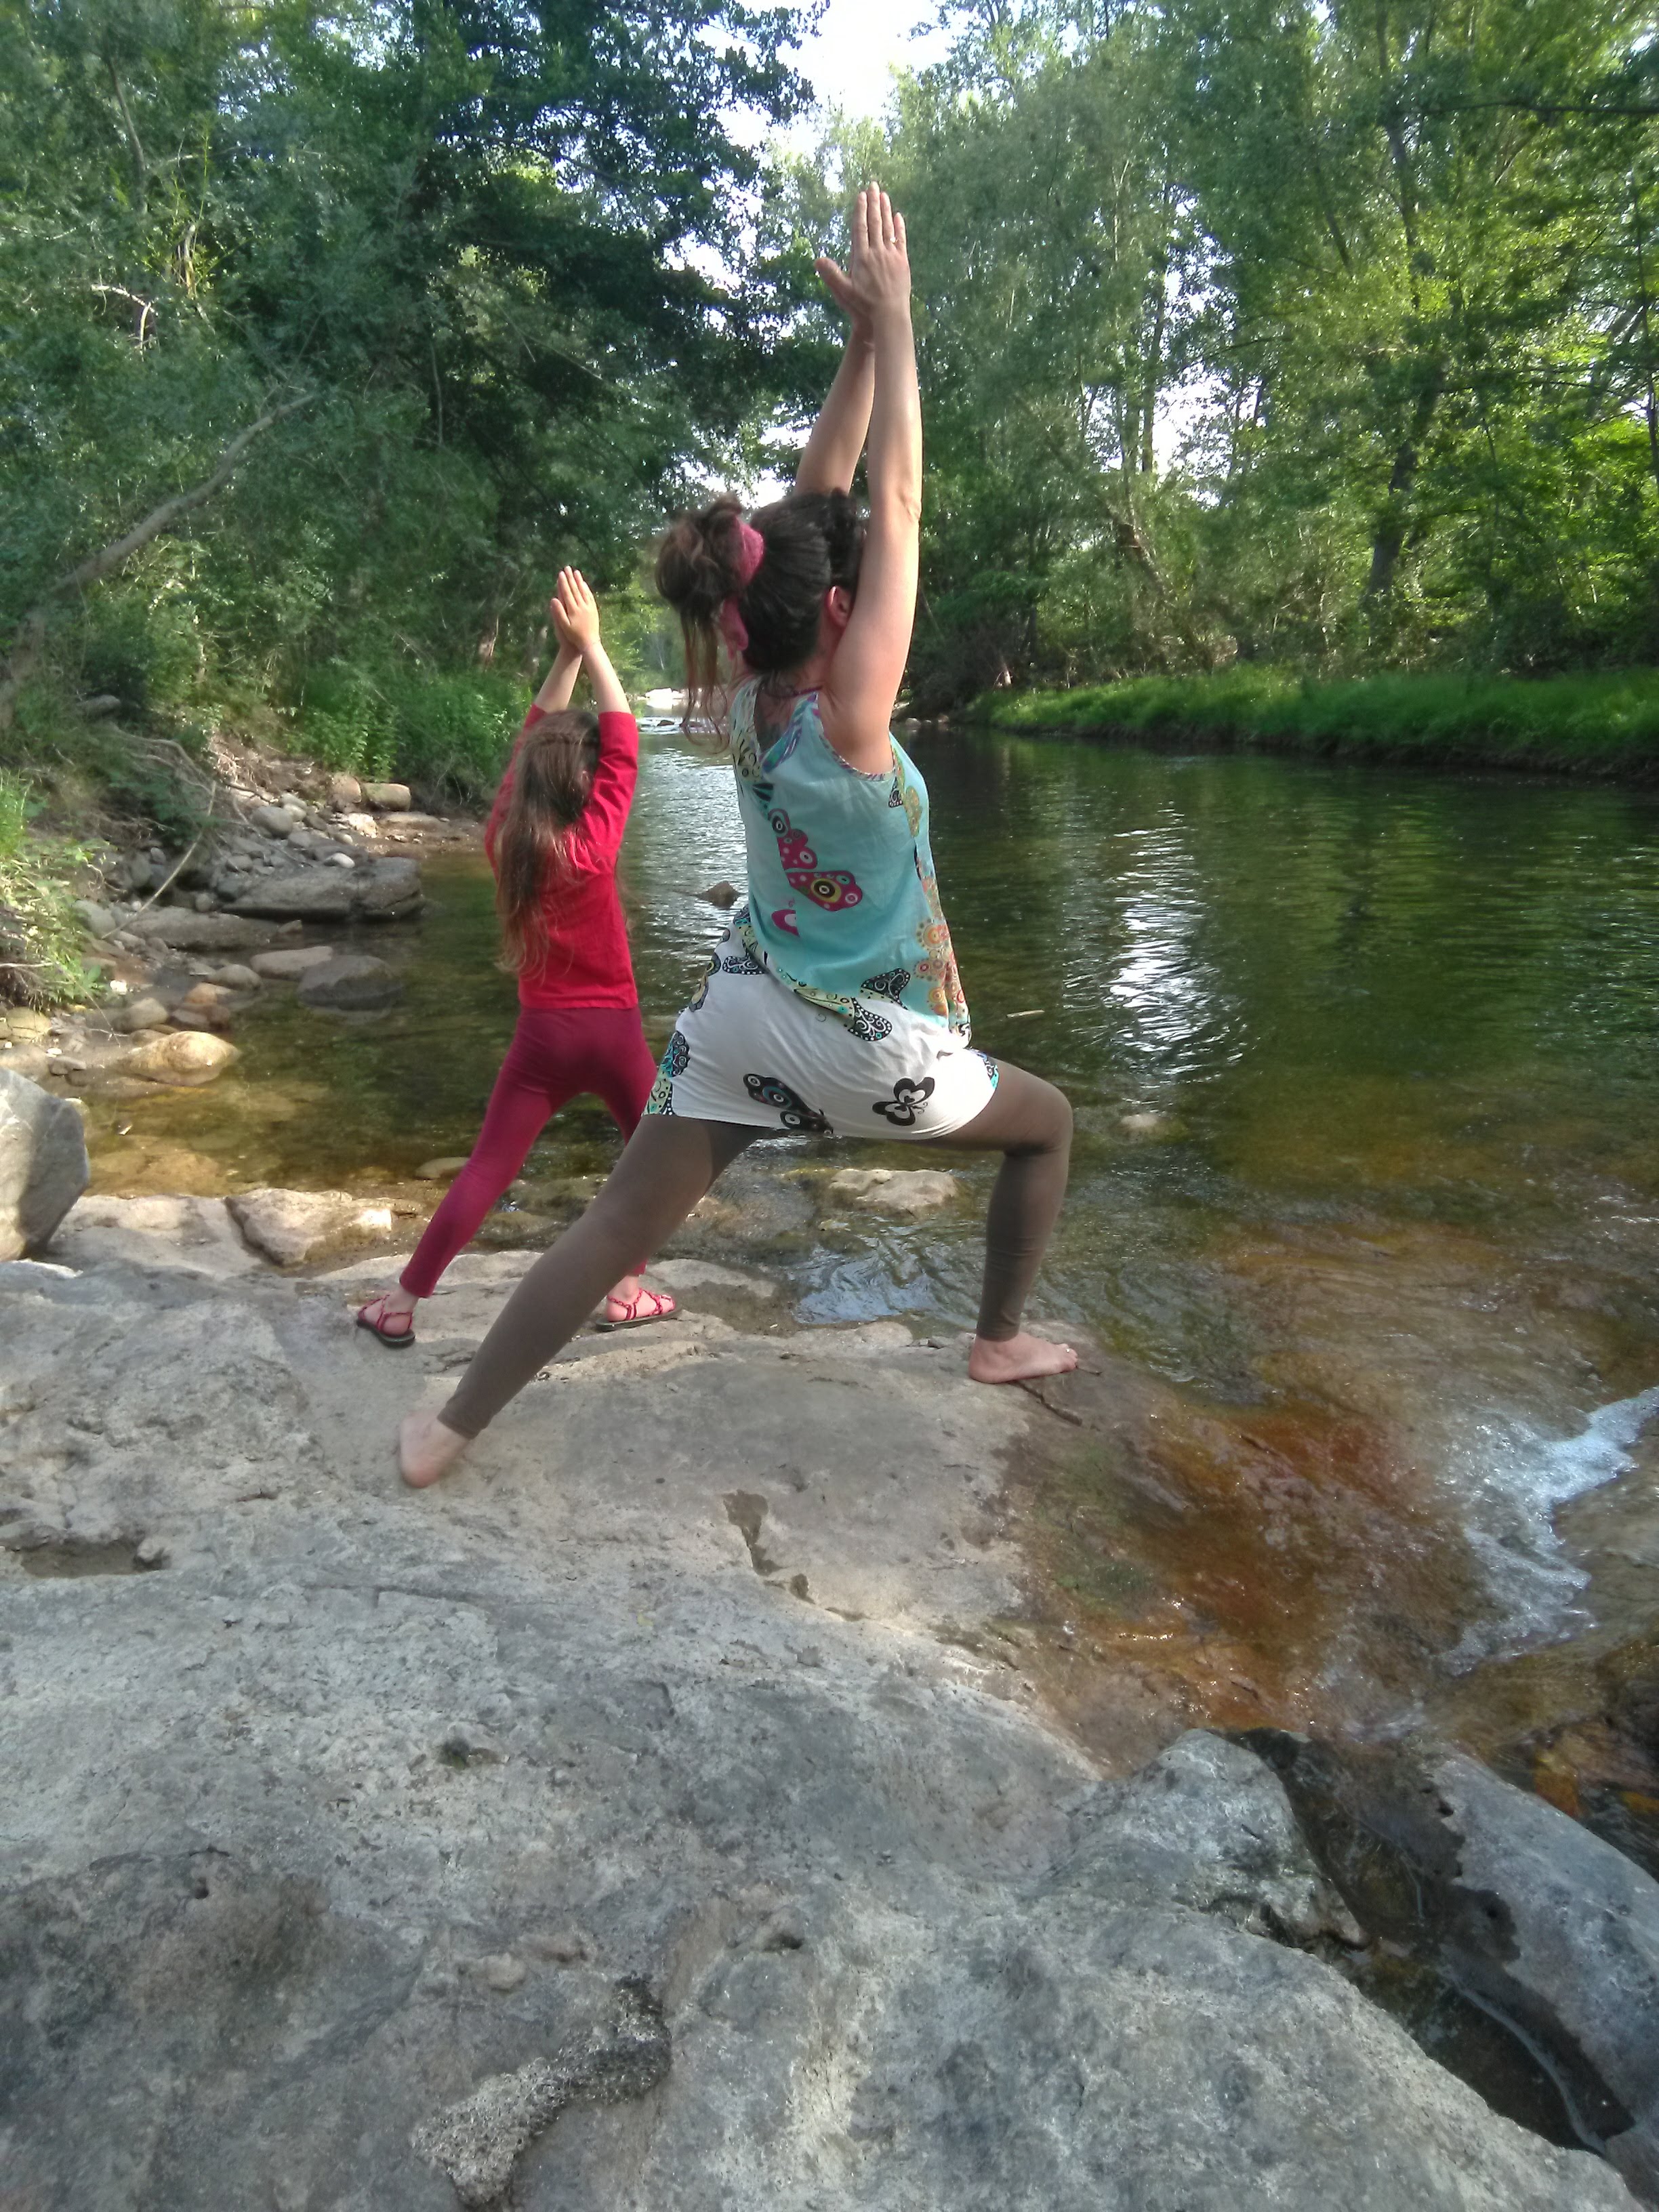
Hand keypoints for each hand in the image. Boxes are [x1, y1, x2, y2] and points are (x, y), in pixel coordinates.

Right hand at [550, 566, 599, 653]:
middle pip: (575, 589)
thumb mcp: (563, 626)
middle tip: (567, 568)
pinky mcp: (593, 609)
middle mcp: (581, 606)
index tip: (560, 574)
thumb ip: (558, 612)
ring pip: (583, 591)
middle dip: (570, 578)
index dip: (563, 583)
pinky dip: (586, 589)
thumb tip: (553, 599)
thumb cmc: (574, 636)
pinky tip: (584, 584)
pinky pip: (590, 596)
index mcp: (573, 609)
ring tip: (576, 572)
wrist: (589, 642)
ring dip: (579, 581)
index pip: (567, 592)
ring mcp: (589, 607)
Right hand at [818, 184, 909, 334]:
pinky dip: (899, 228)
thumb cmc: (863, 306)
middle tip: (874, 186)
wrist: (889, 316)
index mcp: (861, 257)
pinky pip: (900, 241)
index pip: (860, 228)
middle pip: (875, 223)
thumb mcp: (844, 292)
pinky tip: (898, 217)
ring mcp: (891, 256)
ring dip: (886, 210)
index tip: (861, 196)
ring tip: (884, 195)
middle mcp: (876, 252)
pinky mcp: (902, 263)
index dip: (861, 211)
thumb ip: (831, 274)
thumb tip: (817, 260)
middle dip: (874, 203)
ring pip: (888, 228)